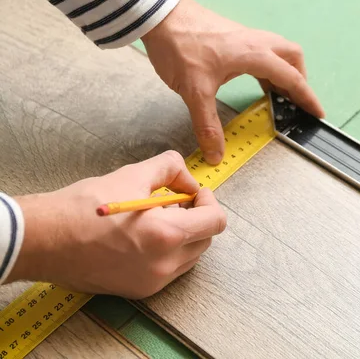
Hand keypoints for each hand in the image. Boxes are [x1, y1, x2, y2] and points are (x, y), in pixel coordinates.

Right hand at [6, 151, 225, 298]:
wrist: (43, 240)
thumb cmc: (82, 208)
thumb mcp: (132, 175)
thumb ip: (170, 168)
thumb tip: (188, 179)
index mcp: (167, 235)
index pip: (216, 221)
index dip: (209, 201)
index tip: (195, 193)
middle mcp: (164, 264)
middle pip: (205, 239)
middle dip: (197, 217)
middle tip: (174, 202)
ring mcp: (153, 282)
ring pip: (190, 256)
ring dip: (184, 235)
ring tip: (155, 219)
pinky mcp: (139, 290)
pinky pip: (170, 270)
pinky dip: (168, 252)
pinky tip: (143, 238)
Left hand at [141, 0, 325, 164]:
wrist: (159, 17)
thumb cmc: (180, 47)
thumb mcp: (194, 91)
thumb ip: (208, 125)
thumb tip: (216, 154)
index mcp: (255, 55)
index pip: (291, 78)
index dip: (307, 98)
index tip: (317, 113)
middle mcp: (256, 43)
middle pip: (293, 58)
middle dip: (299, 80)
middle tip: (295, 102)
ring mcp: (246, 37)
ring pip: (279, 52)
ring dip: (284, 72)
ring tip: (278, 95)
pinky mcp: (234, 36)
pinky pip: (263, 51)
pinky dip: (268, 67)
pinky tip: (256, 79)